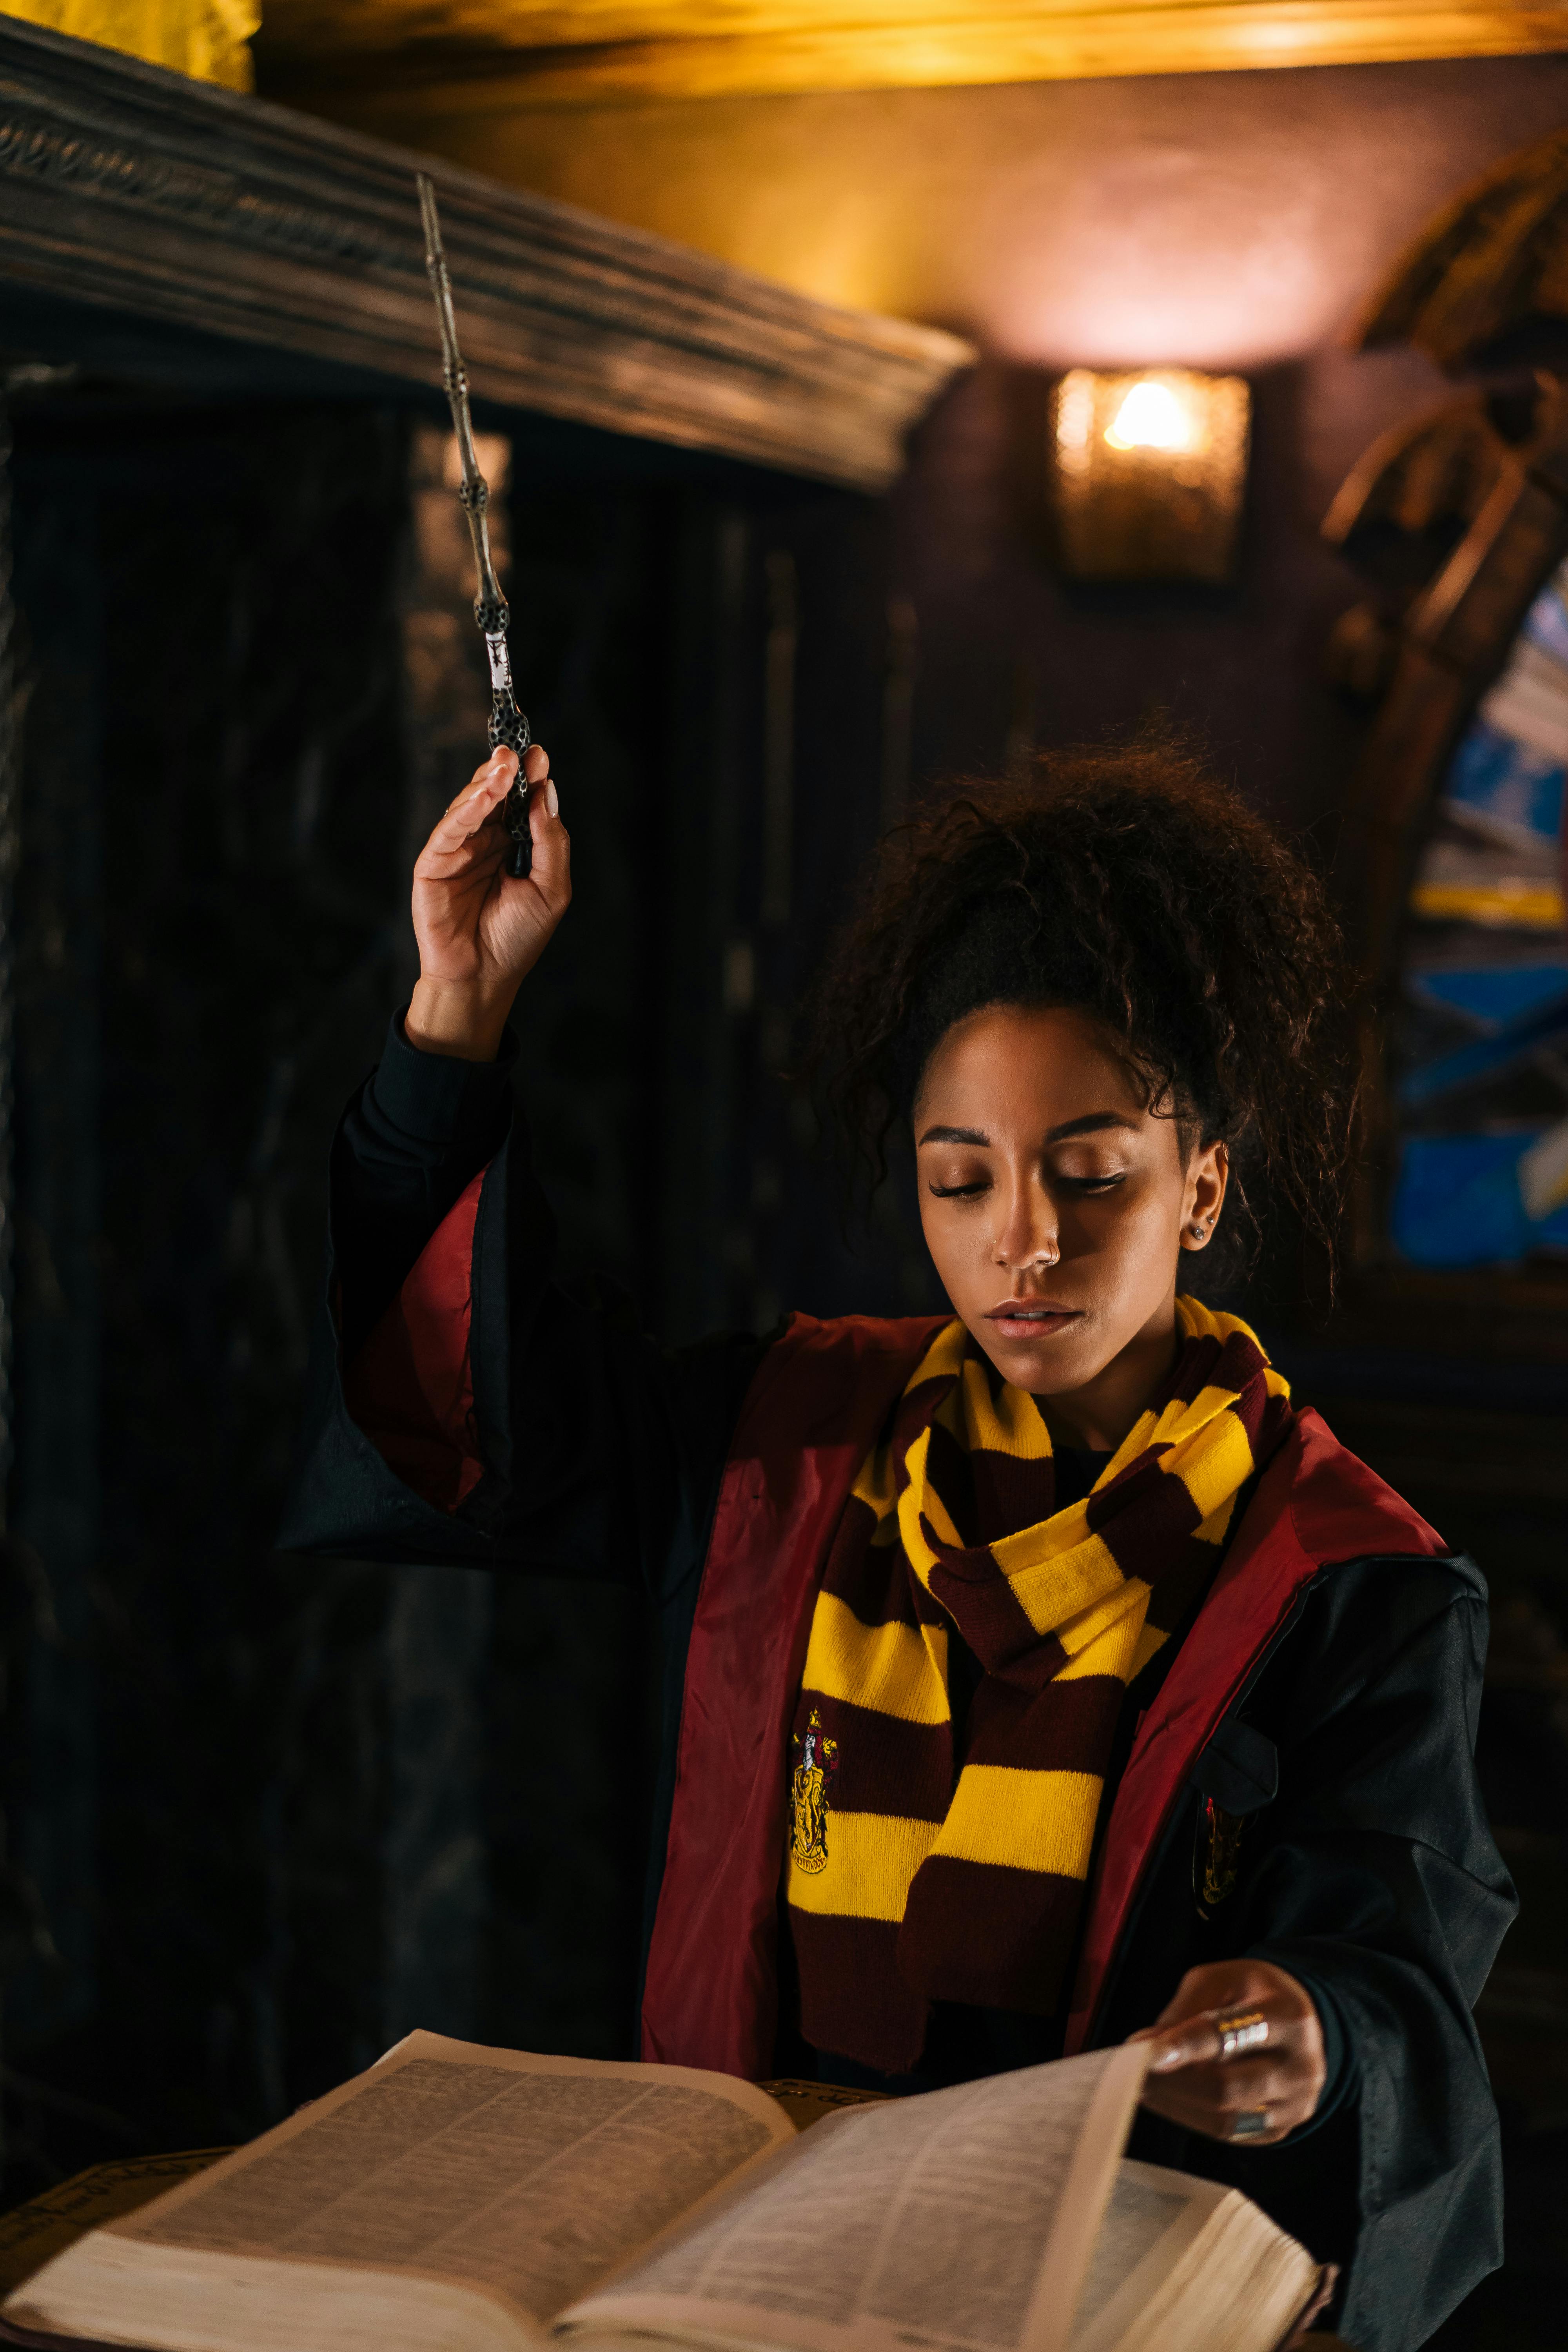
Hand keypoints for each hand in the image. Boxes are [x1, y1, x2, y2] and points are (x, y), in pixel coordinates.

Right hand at [407, 742, 567, 1060]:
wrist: (485, 977)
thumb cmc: (518, 938)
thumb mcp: (552, 889)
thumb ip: (551, 841)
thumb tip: (547, 793)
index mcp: (514, 845)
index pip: (520, 802)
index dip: (529, 777)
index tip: (541, 753)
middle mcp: (485, 842)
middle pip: (494, 794)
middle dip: (507, 770)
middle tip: (521, 751)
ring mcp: (457, 850)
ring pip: (470, 805)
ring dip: (487, 783)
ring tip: (505, 765)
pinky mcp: (433, 863)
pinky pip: (449, 830)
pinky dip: (466, 810)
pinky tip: (484, 795)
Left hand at [1126, 1960, 1326, 2145]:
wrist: (1301, 2025)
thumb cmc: (1252, 1995)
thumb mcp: (1220, 1979)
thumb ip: (1184, 2011)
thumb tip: (1146, 2047)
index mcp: (1288, 2017)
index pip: (1232, 2037)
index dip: (1185, 2046)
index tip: (1144, 2051)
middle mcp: (1299, 2068)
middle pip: (1226, 2087)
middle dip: (1171, 2081)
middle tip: (1130, 2069)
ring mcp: (1293, 2106)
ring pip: (1224, 2119)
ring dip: (1174, 2103)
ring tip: (1141, 2084)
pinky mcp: (1279, 2130)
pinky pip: (1226, 2132)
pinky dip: (1188, 2115)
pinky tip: (1165, 2097)